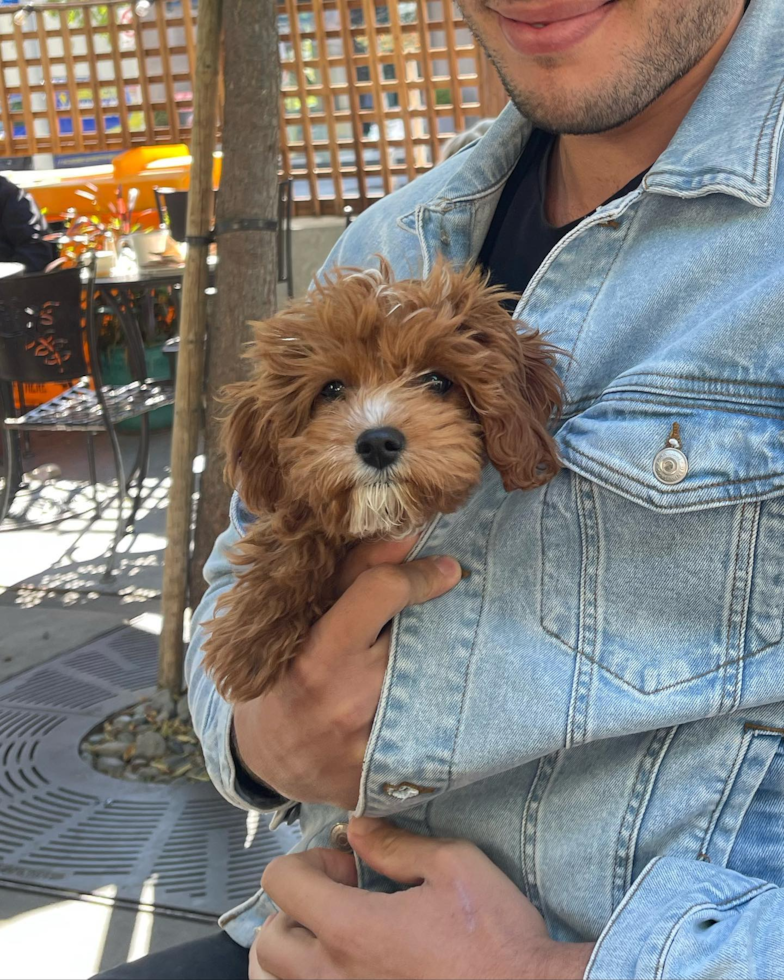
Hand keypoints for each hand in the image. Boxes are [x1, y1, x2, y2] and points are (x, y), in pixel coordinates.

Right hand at [233, 540, 462, 808]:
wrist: (269, 756)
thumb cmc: (285, 672)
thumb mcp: (301, 618)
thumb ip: (351, 575)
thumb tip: (406, 532)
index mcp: (316, 655)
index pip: (382, 593)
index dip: (421, 574)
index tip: (446, 568)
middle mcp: (345, 700)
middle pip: (418, 641)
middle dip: (436, 623)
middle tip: (447, 612)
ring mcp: (366, 745)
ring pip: (433, 686)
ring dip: (440, 663)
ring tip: (435, 654)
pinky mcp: (383, 776)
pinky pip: (431, 733)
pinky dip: (438, 708)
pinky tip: (433, 698)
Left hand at [251, 818, 595, 979]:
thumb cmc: (496, 939)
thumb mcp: (455, 867)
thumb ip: (396, 845)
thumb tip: (358, 828)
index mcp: (353, 930)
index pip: (280, 883)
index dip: (309, 862)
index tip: (348, 868)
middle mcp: (336, 978)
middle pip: (268, 939)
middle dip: (295, 909)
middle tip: (338, 901)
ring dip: (295, 952)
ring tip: (333, 939)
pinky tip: (348, 967)